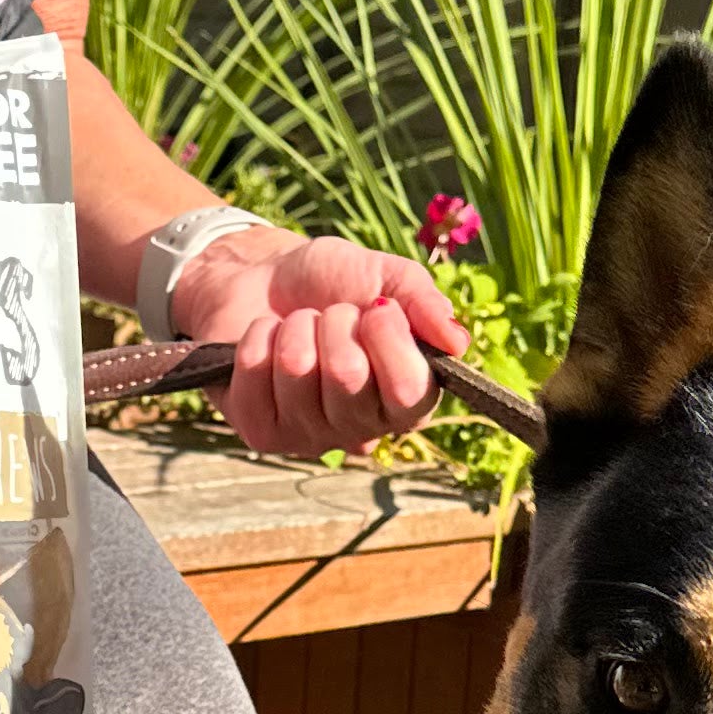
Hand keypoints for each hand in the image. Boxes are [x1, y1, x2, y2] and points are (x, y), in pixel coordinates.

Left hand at [169, 227, 468, 461]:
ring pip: (297, 368)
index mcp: (407, 399)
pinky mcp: (261, 433)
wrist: (267, 279)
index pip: (408, 390)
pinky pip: (255, 371)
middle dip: (335, 321)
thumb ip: (424, 304)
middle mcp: (362, 429)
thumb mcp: (387, 277)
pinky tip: (268, 341)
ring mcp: (308, 437)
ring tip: (299, 325)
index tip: (378, 307)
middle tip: (331, 315)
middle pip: (347, 374)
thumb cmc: (334, 283)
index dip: (389, 336)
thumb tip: (457, 342)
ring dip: (296, 327)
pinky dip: (260, 336)